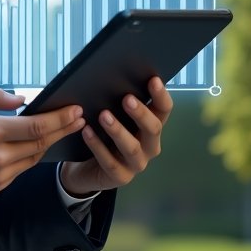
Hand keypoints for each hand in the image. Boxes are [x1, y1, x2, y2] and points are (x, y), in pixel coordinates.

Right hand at [0, 89, 85, 202]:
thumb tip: (22, 99)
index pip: (37, 126)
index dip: (60, 118)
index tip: (76, 110)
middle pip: (42, 143)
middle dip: (63, 129)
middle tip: (79, 118)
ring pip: (34, 158)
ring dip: (49, 143)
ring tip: (61, 129)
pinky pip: (21, 169)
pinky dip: (31, 156)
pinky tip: (35, 146)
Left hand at [59, 77, 172, 197]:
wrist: (87, 167)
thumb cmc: (104, 135)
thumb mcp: (114, 116)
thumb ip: (118, 101)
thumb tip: (112, 74)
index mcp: (151, 127)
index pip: (163, 111)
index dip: (161, 96)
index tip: (153, 79)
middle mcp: (149, 146)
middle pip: (153, 129)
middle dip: (140, 113)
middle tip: (126, 98)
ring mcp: (136, 164)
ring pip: (131, 147)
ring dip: (117, 130)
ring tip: (103, 115)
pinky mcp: (120, 177)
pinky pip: (110, 162)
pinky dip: (97, 146)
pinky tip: (87, 132)